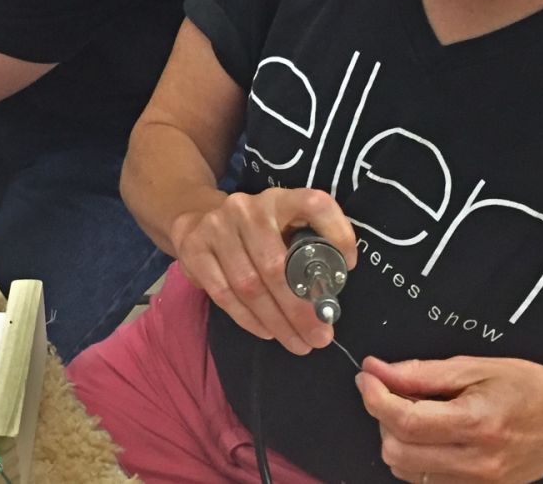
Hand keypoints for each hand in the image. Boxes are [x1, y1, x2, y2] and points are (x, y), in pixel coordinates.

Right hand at [170, 188, 356, 354]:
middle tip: (321, 336)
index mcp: (279, 199)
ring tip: (298, 343)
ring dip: (277, 321)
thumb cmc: (255, 232)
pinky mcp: (194, 249)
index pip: (314, 204)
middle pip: (277, 265)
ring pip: (250, 285)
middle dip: (302, 309)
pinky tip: (267, 332)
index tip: (348, 267)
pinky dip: (249, 319)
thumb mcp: (282, 225)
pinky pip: (224, 294)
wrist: (197, 217)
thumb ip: (303, 249)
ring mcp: (217, 228)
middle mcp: (247, 209)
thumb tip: (329, 298)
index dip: (337, 232)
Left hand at [356, 356, 542, 483]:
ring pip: (406, 470)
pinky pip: (426, 480)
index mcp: (477, 423)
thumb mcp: (478, 367)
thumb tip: (379, 371)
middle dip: (384, 418)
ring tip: (419, 413)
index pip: (404, 420)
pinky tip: (433, 434)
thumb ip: (423, 373)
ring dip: (398, 439)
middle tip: (395, 392)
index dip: (374, 396)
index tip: (367, 377)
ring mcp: (477, 482)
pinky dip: (417, 456)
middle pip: (397, 451)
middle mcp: (476, 461)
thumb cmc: (533, 389)